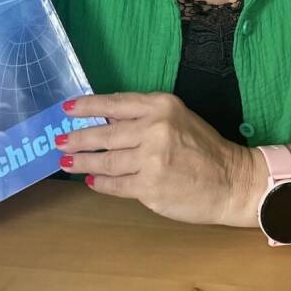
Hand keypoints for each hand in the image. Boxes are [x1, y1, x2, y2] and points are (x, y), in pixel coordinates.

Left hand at [56, 92, 265, 226]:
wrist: (232, 180)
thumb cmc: (203, 148)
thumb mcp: (177, 118)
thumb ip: (143, 117)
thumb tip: (104, 119)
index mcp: (161, 105)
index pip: (115, 103)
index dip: (87, 106)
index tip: (66, 108)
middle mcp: (155, 128)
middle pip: (104, 134)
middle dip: (77, 138)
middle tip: (58, 141)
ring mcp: (151, 159)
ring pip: (105, 161)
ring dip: (82, 162)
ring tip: (67, 162)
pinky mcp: (150, 187)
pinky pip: (115, 184)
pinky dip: (100, 183)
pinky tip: (91, 180)